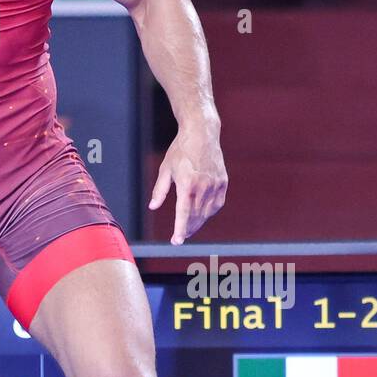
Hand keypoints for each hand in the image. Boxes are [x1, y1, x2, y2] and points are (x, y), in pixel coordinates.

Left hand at [149, 123, 226, 244]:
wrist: (202, 134)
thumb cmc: (180, 151)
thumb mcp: (165, 169)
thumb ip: (160, 190)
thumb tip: (153, 207)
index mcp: (187, 184)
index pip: (183, 213)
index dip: (180, 229)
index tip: (176, 241)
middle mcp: (203, 186)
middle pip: (195, 216)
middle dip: (187, 229)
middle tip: (180, 237)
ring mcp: (215, 185)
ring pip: (207, 212)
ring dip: (198, 223)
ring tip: (189, 228)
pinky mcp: (223, 182)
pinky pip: (217, 204)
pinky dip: (209, 212)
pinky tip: (202, 215)